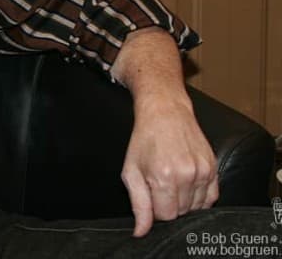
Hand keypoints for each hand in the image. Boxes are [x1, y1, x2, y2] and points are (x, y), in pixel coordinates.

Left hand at [121, 95, 218, 236]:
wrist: (165, 112)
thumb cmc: (144, 140)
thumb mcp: (131, 171)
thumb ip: (138, 205)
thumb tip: (141, 232)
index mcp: (163, 177)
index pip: (166, 216)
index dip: (156, 209)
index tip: (151, 194)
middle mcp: (187, 176)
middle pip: (181, 213)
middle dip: (168, 203)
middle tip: (159, 183)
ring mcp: (203, 171)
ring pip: (196, 207)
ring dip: (184, 200)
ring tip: (172, 179)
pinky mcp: (214, 168)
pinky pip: (211, 198)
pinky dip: (200, 197)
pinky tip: (187, 183)